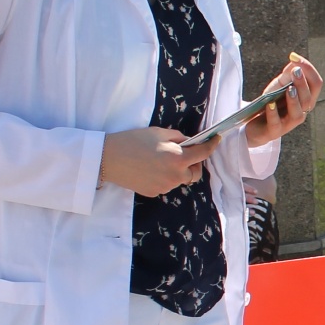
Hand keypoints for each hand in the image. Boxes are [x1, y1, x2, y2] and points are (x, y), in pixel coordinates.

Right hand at [101, 127, 220, 196]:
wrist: (108, 158)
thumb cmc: (133, 141)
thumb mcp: (159, 133)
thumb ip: (179, 138)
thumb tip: (188, 143)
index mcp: (179, 159)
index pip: (203, 153)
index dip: (211, 145)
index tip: (216, 140)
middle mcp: (175, 176)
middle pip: (195, 173)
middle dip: (193, 164)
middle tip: (183, 153)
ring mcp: (164, 186)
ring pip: (180, 180)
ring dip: (178, 171)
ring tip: (161, 160)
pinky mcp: (154, 192)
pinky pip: (166, 184)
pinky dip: (165, 177)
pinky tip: (151, 168)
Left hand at [245, 54, 323, 147]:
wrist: (255, 125)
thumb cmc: (271, 103)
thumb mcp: (279, 86)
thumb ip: (288, 74)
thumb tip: (295, 59)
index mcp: (306, 99)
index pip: (316, 84)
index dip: (309, 69)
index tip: (296, 58)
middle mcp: (302, 112)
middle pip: (308, 98)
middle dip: (302, 83)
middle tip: (295, 71)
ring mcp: (289, 123)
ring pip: (298, 112)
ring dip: (294, 100)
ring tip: (289, 89)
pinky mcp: (274, 131)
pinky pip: (276, 122)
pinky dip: (273, 112)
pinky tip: (270, 103)